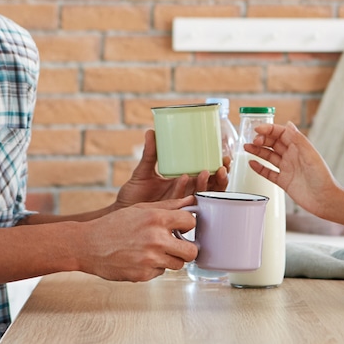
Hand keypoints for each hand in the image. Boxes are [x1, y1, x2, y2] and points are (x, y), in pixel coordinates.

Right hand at [80, 197, 198, 281]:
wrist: (87, 245)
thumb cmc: (113, 225)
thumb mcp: (140, 208)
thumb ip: (168, 206)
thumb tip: (191, 202)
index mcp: (157, 218)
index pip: (191, 222)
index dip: (188, 225)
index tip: (182, 227)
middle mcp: (156, 239)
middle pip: (192, 251)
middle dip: (187, 248)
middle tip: (177, 245)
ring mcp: (150, 259)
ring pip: (178, 264)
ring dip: (170, 259)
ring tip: (154, 251)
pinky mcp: (143, 275)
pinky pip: (161, 272)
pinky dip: (154, 267)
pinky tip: (140, 259)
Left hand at [115, 129, 229, 207]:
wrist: (121, 212)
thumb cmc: (133, 194)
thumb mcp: (143, 171)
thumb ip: (150, 153)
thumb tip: (151, 131)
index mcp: (183, 182)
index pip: (206, 174)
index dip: (218, 167)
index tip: (223, 156)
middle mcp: (184, 194)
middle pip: (210, 187)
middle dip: (220, 178)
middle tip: (222, 166)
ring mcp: (178, 203)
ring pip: (201, 196)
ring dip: (206, 184)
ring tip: (206, 172)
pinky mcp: (170, 212)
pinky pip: (182, 202)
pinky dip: (184, 189)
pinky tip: (183, 178)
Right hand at [244, 122, 340, 215]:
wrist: (325, 200)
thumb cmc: (322, 177)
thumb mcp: (310, 155)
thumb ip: (298, 140)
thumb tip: (288, 124)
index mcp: (299, 147)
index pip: (281, 134)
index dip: (269, 130)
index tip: (257, 129)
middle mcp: (292, 156)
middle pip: (273, 144)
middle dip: (262, 140)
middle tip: (253, 141)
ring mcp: (287, 168)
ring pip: (269, 157)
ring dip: (258, 151)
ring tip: (246, 147)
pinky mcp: (284, 181)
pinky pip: (268, 173)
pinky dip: (259, 168)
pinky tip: (251, 163)